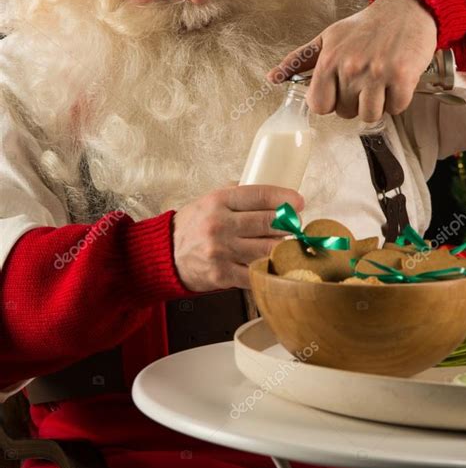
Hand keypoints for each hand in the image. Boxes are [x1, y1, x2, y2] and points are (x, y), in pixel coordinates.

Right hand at [172, 185, 303, 290]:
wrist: (166, 254)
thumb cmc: (193, 224)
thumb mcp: (209, 200)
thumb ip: (237, 195)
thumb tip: (272, 192)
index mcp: (219, 201)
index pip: (260, 195)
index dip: (284, 198)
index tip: (298, 202)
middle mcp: (220, 224)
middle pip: (269, 223)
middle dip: (288, 223)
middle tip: (294, 224)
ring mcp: (221, 251)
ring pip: (268, 249)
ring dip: (283, 247)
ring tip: (285, 243)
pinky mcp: (222, 274)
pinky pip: (257, 273)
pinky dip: (270, 269)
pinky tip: (275, 264)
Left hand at [266, 0, 437, 121]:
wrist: (406, 9)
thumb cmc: (365, 26)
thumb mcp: (327, 38)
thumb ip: (298, 60)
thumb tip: (272, 78)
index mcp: (329, 59)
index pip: (319, 105)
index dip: (330, 101)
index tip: (339, 90)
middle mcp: (351, 67)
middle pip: (345, 112)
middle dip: (354, 101)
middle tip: (364, 79)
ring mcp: (377, 73)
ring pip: (369, 116)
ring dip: (376, 104)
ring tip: (379, 82)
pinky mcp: (402, 77)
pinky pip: (395, 109)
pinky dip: (397, 100)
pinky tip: (396, 81)